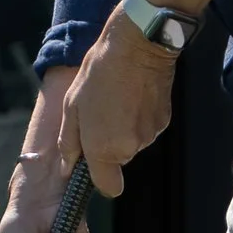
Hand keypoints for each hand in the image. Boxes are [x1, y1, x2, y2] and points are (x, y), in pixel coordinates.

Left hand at [58, 13, 178, 198]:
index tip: (93, 163)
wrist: (138, 44)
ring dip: (124, 128)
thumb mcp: (72, 106)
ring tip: (116, 99)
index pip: (108, 187)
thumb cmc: (99, 72)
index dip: (100, 178)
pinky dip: (139, 117)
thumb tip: (68, 165)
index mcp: (104, 149)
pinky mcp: (164, 120)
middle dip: (109, 144)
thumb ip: (69, 142)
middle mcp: (130, 147)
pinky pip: (146, 128)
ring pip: (133, 142)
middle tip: (100, 114)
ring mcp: (150, 135)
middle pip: (119, 160)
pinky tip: (132, 95)